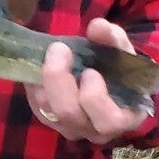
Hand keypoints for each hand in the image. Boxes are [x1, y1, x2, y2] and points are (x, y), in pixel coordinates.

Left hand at [26, 18, 148, 144]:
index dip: (95, 96)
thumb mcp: (122, 52)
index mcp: (124, 118)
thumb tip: (98, 27)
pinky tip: (42, 66)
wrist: (106, 78)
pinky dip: (34, 83)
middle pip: (69, 114)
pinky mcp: (50, 121)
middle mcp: (95, 131)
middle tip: (59, 49)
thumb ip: (113, 39)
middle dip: (59, 79)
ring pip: (47, 109)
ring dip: (44, 77)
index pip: (110, 120)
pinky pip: (35, 104)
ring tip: (53, 53)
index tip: (90, 71)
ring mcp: (70, 128)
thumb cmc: (120, 70)